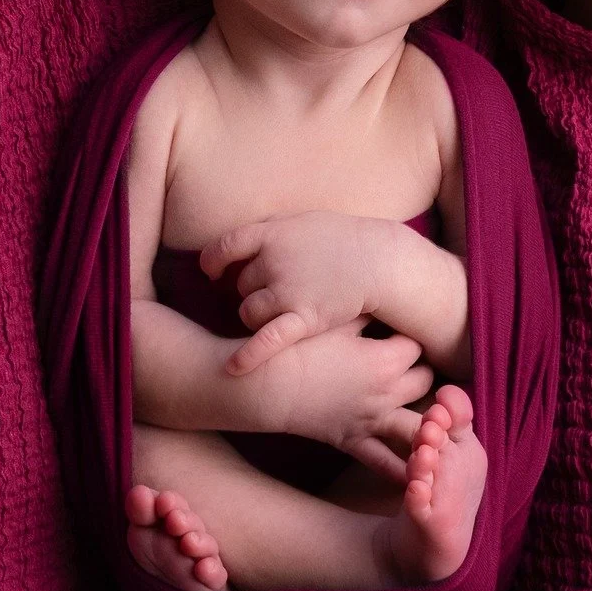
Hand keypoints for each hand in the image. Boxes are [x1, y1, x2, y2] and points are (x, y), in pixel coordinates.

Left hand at [202, 212, 394, 371]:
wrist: (379, 261)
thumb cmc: (343, 240)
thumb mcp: (302, 222)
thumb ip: (271, 231)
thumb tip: (244, 242)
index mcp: (272, 234)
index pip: (226, 245)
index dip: (213, 260)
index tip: (211, 270)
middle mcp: (274, 262)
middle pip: (241, 284)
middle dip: (252, 290)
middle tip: (275, 291)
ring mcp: (288, 291)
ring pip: (249, 311)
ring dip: (256, 315)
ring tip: (278, 312)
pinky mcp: (304, 319)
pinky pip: (267, 339)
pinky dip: (248, 354)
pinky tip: (233, 368)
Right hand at [242, 323, 431, 477]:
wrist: (266, 386)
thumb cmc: (298, 347)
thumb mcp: (336, 319)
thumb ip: (367, 312)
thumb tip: (382, 302)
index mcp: (385, 361)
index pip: (418, 346)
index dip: (410, 336)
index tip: (399, 331)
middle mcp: (387, 394)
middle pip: (426, 381)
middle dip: (422, 370)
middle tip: (409, 362)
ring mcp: (372, 421)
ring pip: (418, 424)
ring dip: (428, 419)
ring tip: (431, 414)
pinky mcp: (353, 441)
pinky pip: (385, 463)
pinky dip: (404, 470)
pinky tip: (419, 474)